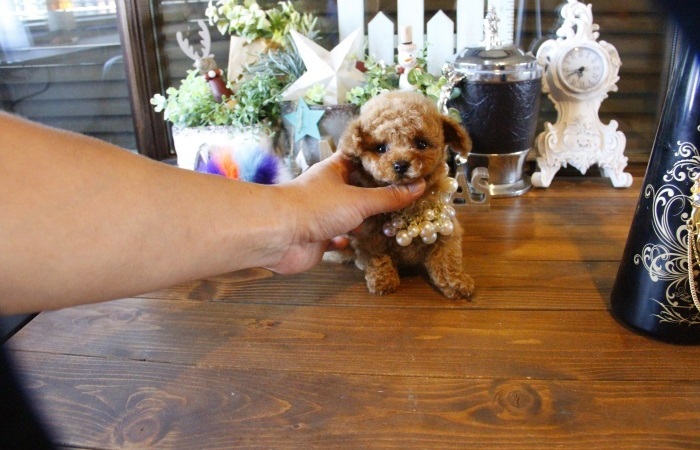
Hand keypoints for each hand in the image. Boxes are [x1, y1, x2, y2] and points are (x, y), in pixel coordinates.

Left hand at [265, 151, 425, 273]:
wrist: (278, 234)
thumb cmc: (315, 207)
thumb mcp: (359, 200)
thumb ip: (389, 197)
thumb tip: (418, 187)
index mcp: (336, 170)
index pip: (361, 158)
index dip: (380, 159)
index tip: (402, 162)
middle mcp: (329, 190)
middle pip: (359, 189)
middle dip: (379, 195)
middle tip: (407, 196)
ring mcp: (322, 214)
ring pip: (349, 215)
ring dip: (366, 221)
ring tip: (392, 221)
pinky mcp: (318, 237)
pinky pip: (337, 238)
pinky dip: (348, 241)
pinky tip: (359, 243)